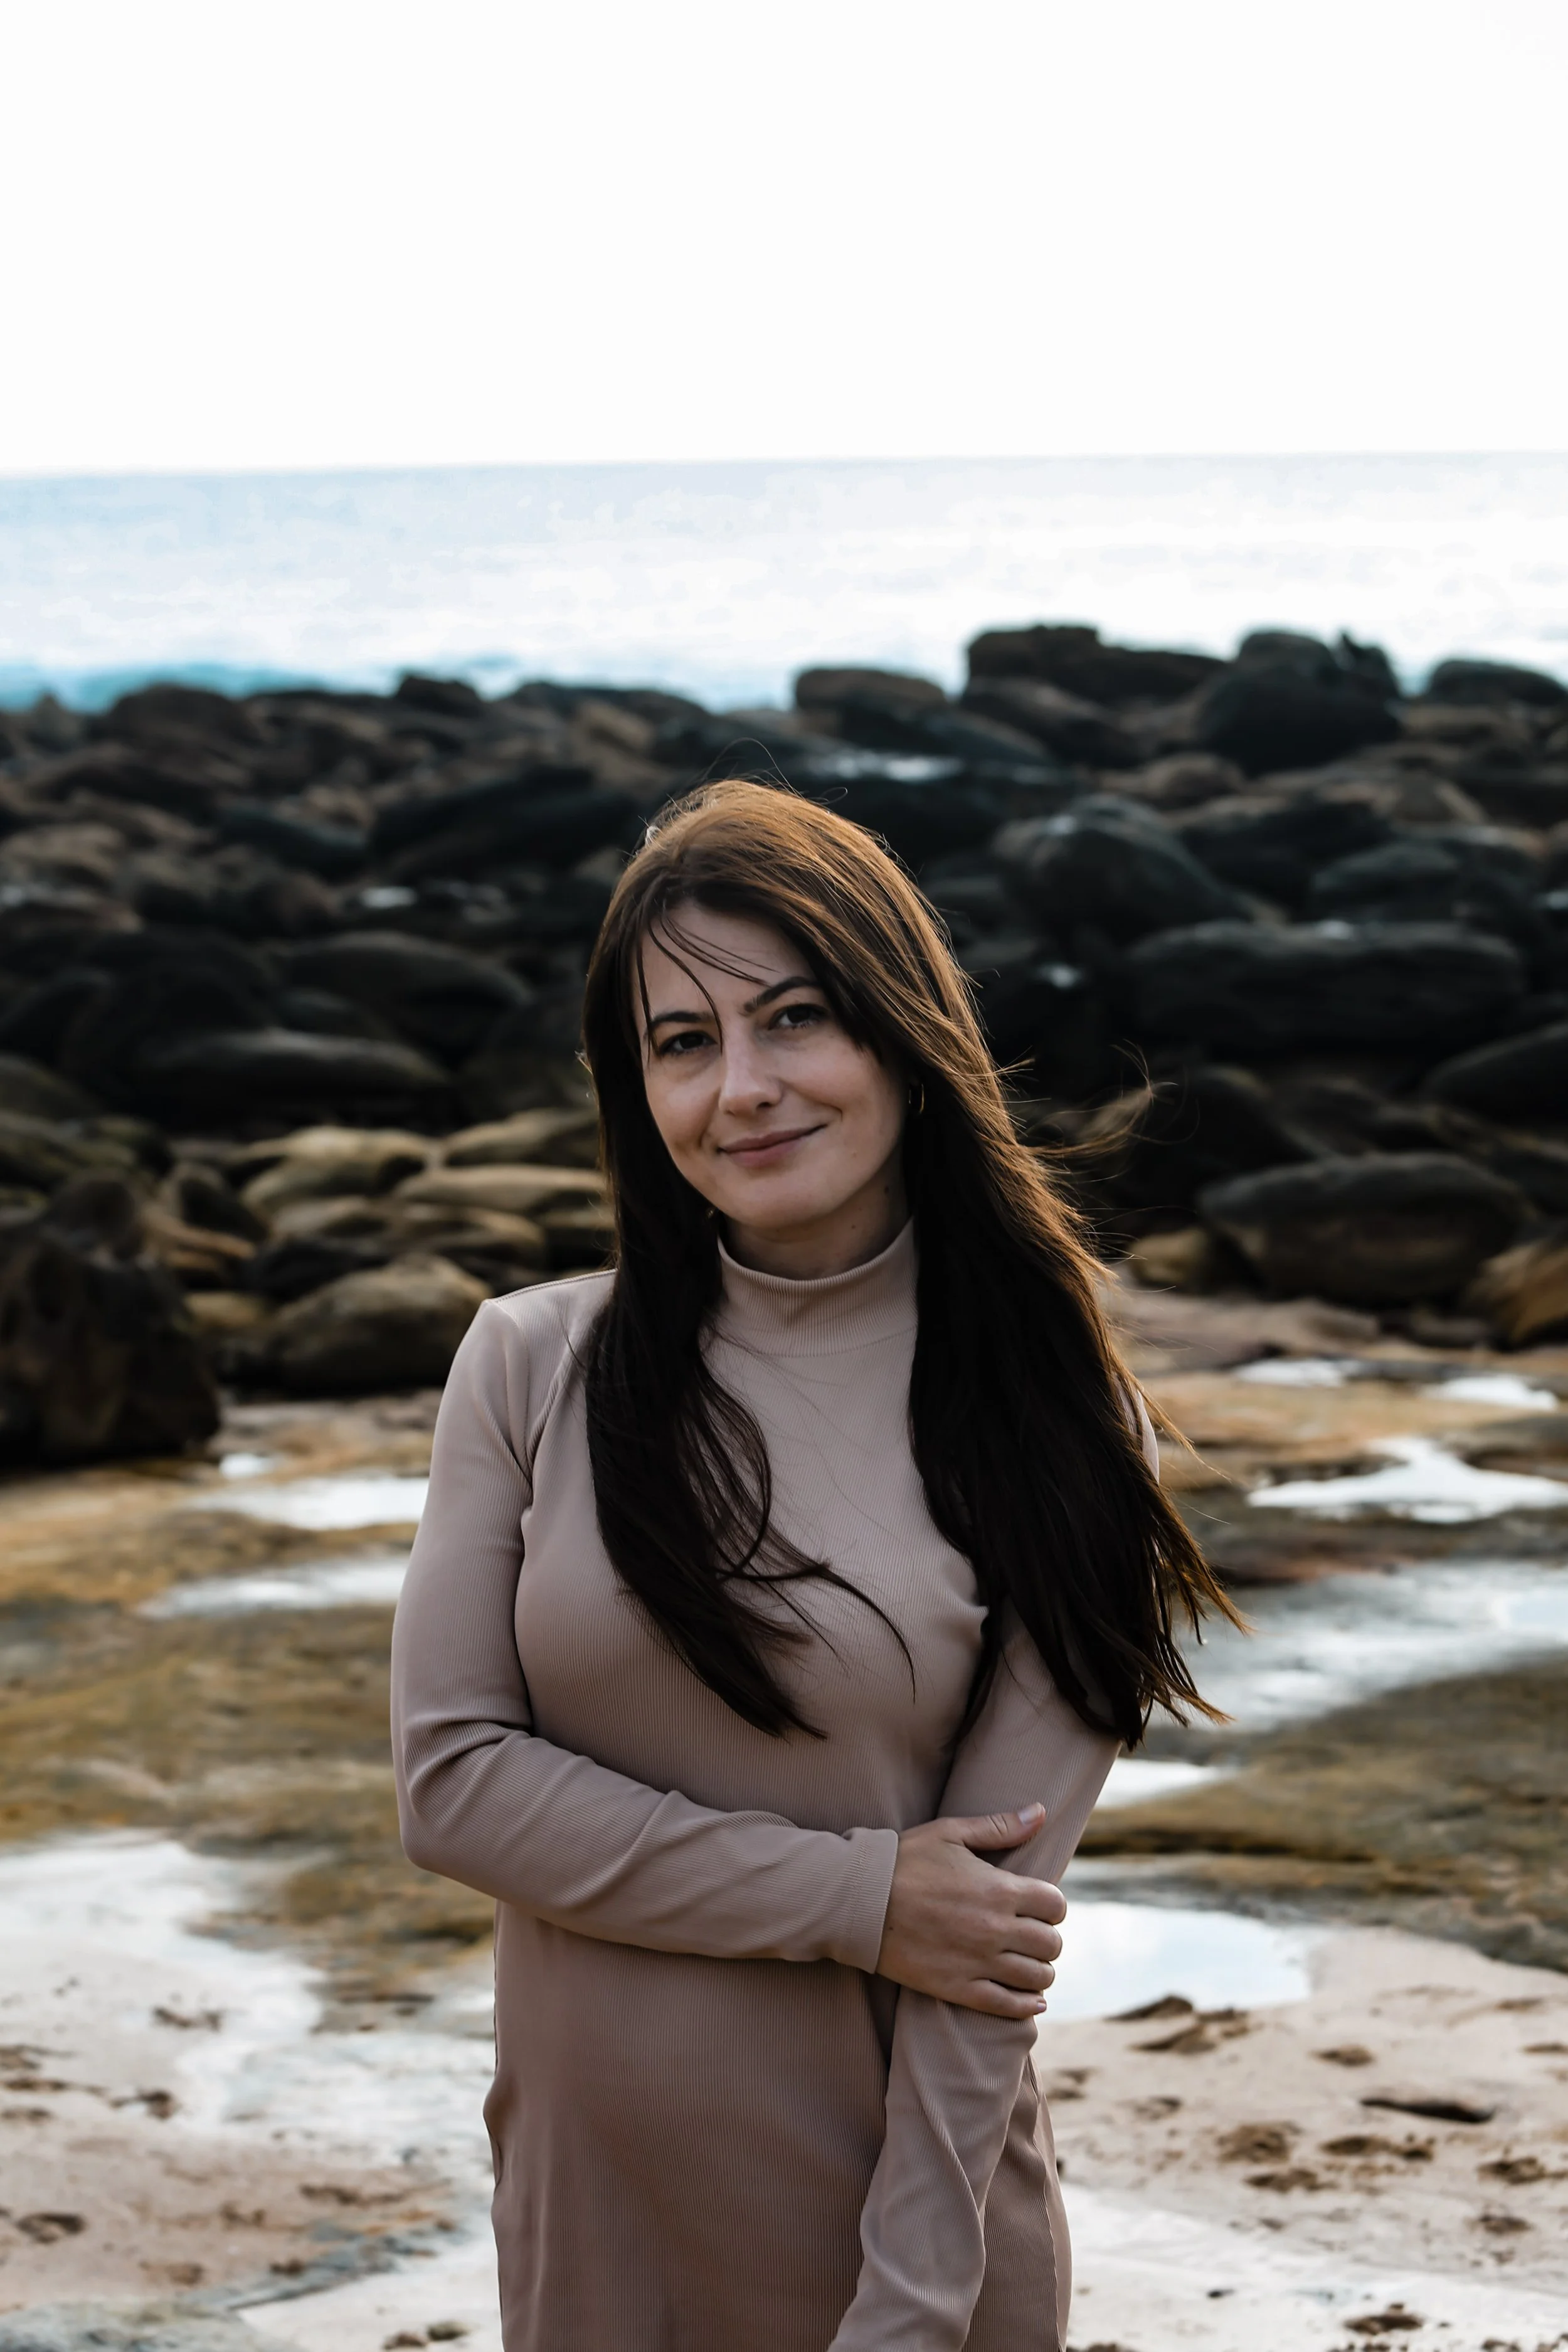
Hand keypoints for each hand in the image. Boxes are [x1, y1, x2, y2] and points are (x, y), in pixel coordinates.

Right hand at [874, 1805, 1066, 2018]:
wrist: (860, 1901)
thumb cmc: (904, 1861)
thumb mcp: (951, 1832)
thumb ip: (1000, 1826)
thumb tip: (1040, 1812)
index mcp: (999, 1889)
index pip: (1055, 1905)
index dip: (1052, 1905)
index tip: (1040, 1906)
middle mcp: (996, 1928)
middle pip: (1051, 1944)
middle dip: (1047, 1938)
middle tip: (1032, 1935)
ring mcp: (978, 1962)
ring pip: (1036, 1977)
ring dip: (1040, 1971)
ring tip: (1029, 1964)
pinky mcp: (958, 1988)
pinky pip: (1007, 2006)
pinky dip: (1026, 2005)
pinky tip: (1031, 2000)